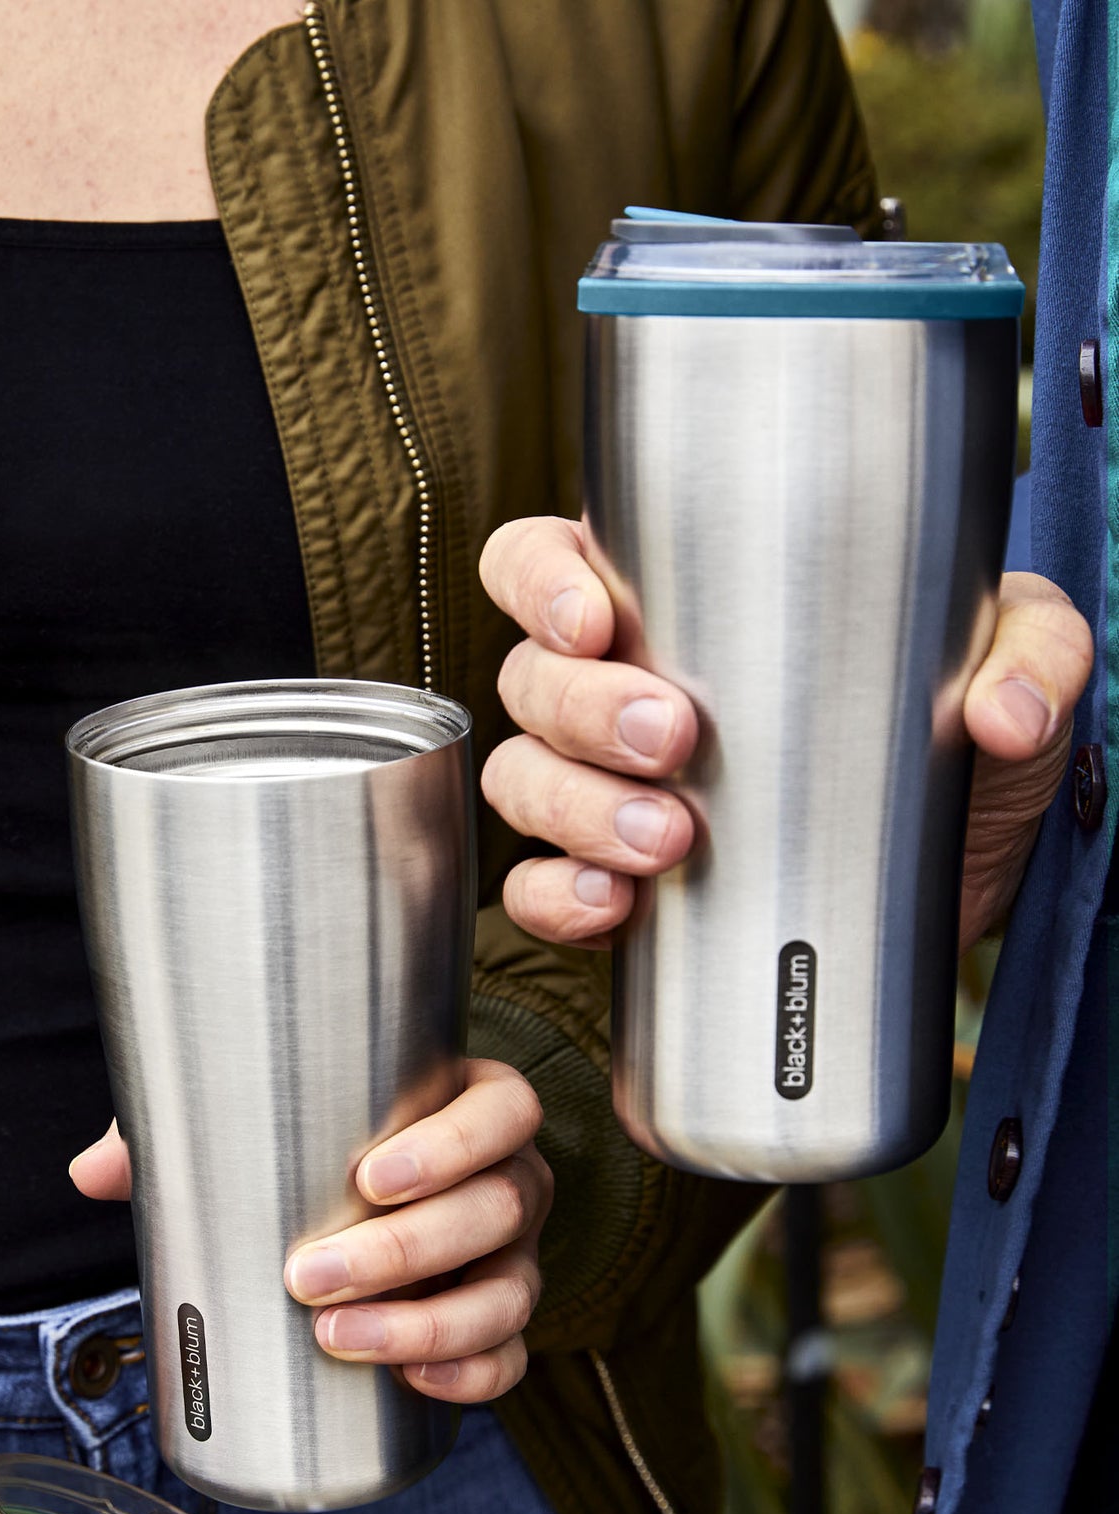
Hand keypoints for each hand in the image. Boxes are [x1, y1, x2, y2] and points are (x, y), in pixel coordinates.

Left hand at [71, 1059, 550, 1403]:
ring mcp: (513, 1254)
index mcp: (472, 1104)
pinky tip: (414, 1381)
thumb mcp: (263, 1114)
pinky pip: (510, 1356)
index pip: (503, 1109)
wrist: (373, 1189)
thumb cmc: (323, 1140)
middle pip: (497, 1207)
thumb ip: (187, 1128)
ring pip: (507, 1292)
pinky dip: (471, 1375)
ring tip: (339, 1340)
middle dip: (406, 1250)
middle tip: (310, 1276)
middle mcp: (509, 1177)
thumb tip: (92, 1173)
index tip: (368, 1176)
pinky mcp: (502, 1321)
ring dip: (428, 1322)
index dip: (453, 1143)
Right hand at [478, 518, 1092, 954]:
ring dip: (578, 807)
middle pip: (531, 679)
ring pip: (522, 781)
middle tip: (675, 736)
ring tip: (671, 838)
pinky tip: (616, 906)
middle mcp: (614, 688)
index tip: (597, 621)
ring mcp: (601, 790)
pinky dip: (558, 899)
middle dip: (585, 708)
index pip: (543, 561)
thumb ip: (1035, 648)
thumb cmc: (951, 744)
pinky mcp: (613, 884)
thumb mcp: (1014, 661)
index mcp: (676, 601)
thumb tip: (1002, 711)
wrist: (943, 886)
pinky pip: (535, 891)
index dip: (540, 581)